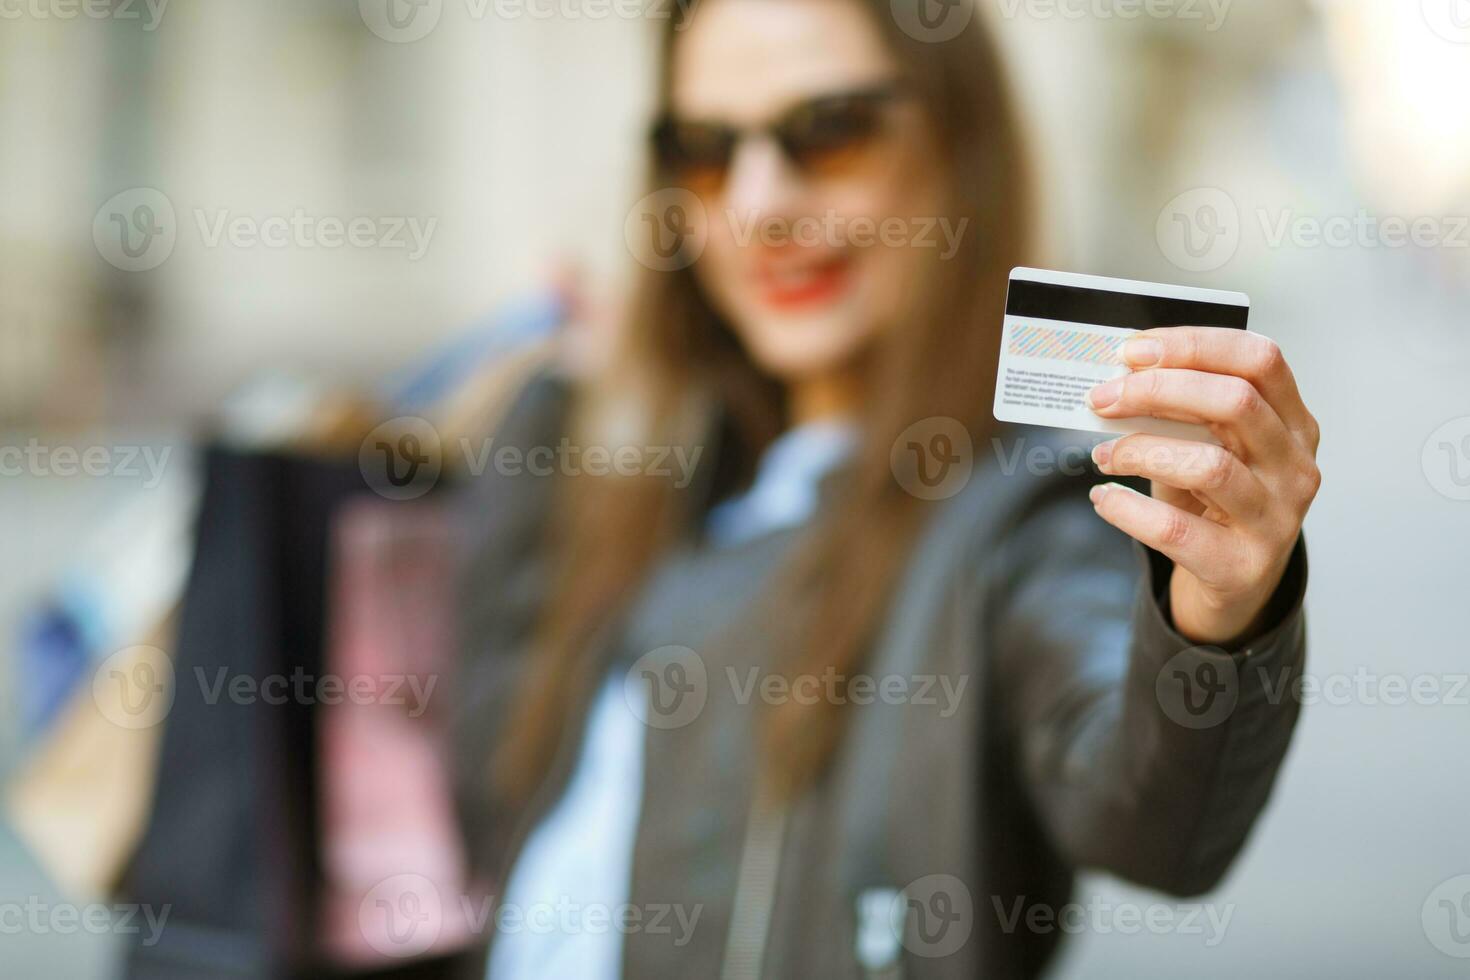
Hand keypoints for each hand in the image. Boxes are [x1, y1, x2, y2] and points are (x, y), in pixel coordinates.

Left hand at [1085, 327, 1320, 645]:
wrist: (1234, 586)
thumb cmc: (1214, 500)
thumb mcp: (1208, 446)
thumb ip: (1180, 411)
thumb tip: (1113, 378)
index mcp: (1293, 422)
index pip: (1258, 359)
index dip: (1193, 345)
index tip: (1133, 350)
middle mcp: (1295, 466)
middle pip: (1235, 402)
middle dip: (1157, 391)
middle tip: (1102, 399)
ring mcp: (1276, 519)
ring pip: (1209, 466)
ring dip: (1140, 451)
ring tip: (1103, 456)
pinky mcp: (1242, 565)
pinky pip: (1175, 530)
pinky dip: (1127, 509)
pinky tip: (1104, 499)